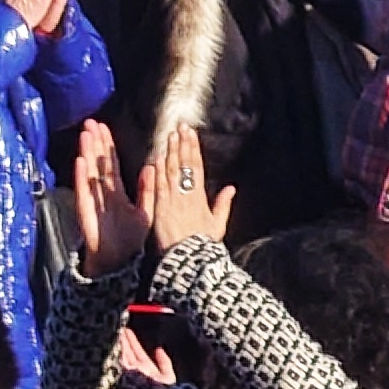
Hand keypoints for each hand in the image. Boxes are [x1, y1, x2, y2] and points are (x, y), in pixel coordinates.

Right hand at [70, 120, 148, 276]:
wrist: (117, 266)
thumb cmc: (130, 243)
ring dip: (87, 154)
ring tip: (86, 135)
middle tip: (91, 122)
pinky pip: (83, 192)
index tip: (103, 128)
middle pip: (98, 164)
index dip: (107, 146)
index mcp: (118, 194)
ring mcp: (93, 202)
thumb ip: (147, 192)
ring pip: (89, 173)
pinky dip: (82, 177)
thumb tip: (151, 167)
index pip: (111, 164)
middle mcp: (103, 195)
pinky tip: (81, 162)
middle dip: (95, 143)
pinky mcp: (86, 212)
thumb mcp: (144, 214)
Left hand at [141, 121, 230, 252]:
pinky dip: (159, 170)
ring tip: (170, 136)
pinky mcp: (160, 208)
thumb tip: (231, 188)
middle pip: (185, 165)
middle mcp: (187, 196)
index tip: (190, 133)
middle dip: (182, 144)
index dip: (193, 149)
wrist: (187, 261)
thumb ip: (223, 205)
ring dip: (171, 152)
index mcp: (200, 198)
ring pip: (172, 171)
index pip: (196, 168)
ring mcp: (172, 201)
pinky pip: (160, 185)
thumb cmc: (202, 245)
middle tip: (180, 127)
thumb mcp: (217, 226)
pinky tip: (158, 157)